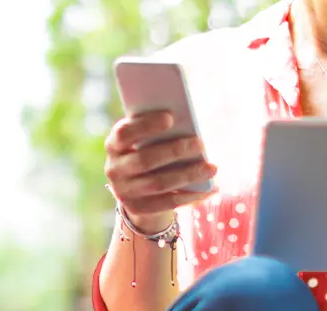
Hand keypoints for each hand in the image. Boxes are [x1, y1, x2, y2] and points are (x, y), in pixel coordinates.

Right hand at [103, 110, 216, 230]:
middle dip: (175, 151)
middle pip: (145, 160)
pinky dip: (191, 195)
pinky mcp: (138, 209)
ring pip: (159, 183)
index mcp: (114, 145)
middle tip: (200, 143)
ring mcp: (124, 192)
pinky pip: (168, 203)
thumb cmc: (148, 151)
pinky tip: (210, 189)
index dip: (146, 125)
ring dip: (188, 175)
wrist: (137, 188)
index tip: (170, 118)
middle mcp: (114, 169)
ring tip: (212, 168)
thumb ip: (158, 132)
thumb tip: (188, 126)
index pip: (124, 133)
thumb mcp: (145, 140)